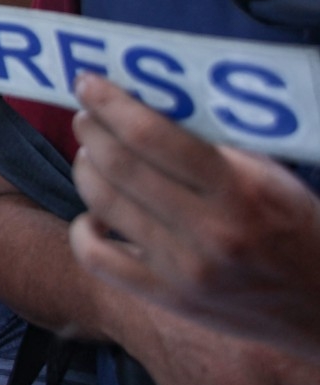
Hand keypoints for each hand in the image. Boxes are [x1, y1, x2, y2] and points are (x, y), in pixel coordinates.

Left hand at [71, 74, 319, 358]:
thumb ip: (215, 146)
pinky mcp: (170, 300)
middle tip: (86, 116)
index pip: (152, 137)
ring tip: (90, 154)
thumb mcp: (272, 177)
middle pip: (119, 167)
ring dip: (85, 170)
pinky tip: (96, 212)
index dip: (110, 105)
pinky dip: (85, 229)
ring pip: (103, 205)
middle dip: (92, 132)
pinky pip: (98, 260)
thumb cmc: (301, 230)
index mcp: (239, 192)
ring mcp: (185, 271)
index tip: (88, 84)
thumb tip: (149, 106)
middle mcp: (209, 233)